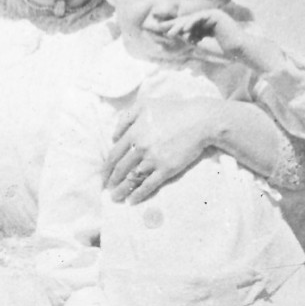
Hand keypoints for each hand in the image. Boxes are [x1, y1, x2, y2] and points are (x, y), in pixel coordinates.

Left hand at [104, 95, 220, 202]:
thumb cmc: (173, 111)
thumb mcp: (145, 105)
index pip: (114, 154)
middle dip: (111, 181)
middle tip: (107, 188)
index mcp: (134, 132)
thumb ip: (126, 117)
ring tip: (115, 198)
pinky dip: (138, 194)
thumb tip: (114, 137)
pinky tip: (131, 200)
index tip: (104, 175)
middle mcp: (141, 147)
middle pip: (120, 168)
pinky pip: (149, 185)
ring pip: (132, 178)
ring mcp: (153, 159)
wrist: (200, 120)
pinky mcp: (167, 169)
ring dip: (121, 190)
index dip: (106, 167)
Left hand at [158, 8, 244, 51]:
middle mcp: (206, 19)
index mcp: (202, 26)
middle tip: (158, 26)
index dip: (172, 27)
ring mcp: (211, 15)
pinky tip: (185, 29)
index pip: (185, 26)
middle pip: (186, 20)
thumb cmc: (221, 50)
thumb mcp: (199, 44)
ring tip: (170, 32)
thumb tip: (173, 35)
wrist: (237, 51)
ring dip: (180, 25)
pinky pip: (201, 17)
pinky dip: (192, 23)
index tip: (159, 30)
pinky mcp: (216, 15)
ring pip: (192, 19)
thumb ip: (188, 38)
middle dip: (172, 24)